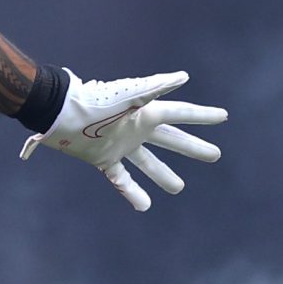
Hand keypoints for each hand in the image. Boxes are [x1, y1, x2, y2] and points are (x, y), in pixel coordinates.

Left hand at [19, 70, 225, 211]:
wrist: (59, 113)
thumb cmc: (94, 102)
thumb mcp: (128, 94)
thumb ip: (155, 87)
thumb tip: (183, 77)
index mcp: (146, 112)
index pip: (180, 113)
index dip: (202, 116)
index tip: (223, 116)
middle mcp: (136, 129)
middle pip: (171, 140)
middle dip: (192, 147)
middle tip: (215, 155)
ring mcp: (121, 145)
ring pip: (148, 163)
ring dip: (163, 175)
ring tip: (178, 188)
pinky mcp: (103, 159)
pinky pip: (121, 179)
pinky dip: (132, 192)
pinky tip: (144, 206)